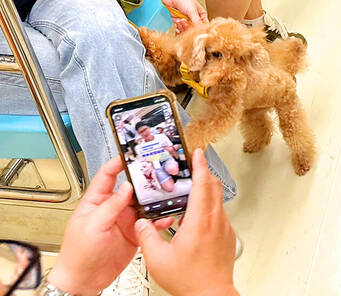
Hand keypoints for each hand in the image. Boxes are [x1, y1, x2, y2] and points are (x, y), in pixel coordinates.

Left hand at [47, 158, 172, 294]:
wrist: (84, 281)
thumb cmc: (78, 254)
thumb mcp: (93, 226)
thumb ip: (111, 205)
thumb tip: (127, 186)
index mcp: (96, 201)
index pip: (107, 175)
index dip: (119, 163)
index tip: (132, 154)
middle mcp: (112, 208)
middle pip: (132, 188)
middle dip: (145, 180)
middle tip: (159, 172)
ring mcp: (124, 221)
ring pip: (144, 204)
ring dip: (155, 200)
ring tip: (167, 195)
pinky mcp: (134, 234)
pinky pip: (150, 223)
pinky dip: (159, 220)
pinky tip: (166, 218)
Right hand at [135, 149, 238, 295]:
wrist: (211, 295)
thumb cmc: (190, 280)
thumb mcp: (157, 259)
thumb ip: (147, 236)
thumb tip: (141, 224)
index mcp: (200, 221)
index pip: (202, 183)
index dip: (200, 165)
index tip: (198, 153)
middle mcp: (216, 221)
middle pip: (213, 187)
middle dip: (203, 173)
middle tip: (194, 165)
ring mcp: (224, 228)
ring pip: (217, 200)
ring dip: (206, 190)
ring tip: (192, 190)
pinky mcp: (227, 237)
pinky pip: (219, 214)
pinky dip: (209, 207)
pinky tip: (196, 217)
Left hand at [160, 0, 207, 32]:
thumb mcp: (192, 11)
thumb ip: (197, 22)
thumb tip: (200, 31)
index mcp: (201, 15)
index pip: (203, 26)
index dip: (199, 29)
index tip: (195, 30)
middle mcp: (194, 18)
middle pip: (194, 30)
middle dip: (188, 27)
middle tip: (185, 21)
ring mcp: (186, 20)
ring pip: (186, 31)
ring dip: (182, 27)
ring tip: (180, 21)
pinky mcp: (178, 21)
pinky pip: (179, 29)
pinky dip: (178, 28)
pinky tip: (177, 24)